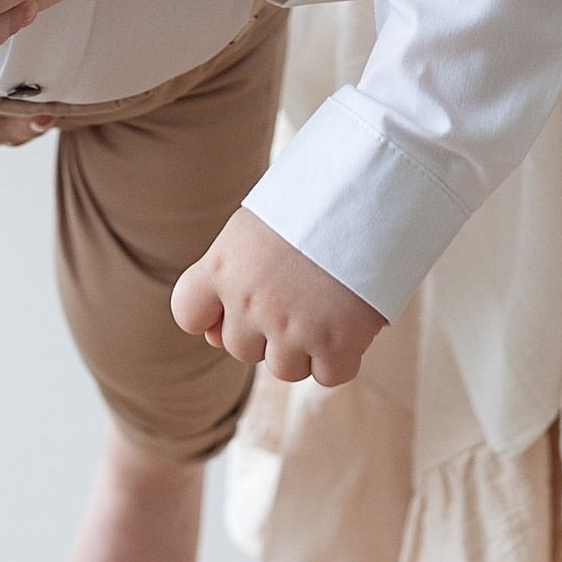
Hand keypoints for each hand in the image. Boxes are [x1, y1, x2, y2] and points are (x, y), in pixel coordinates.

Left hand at [171, 208, 385, 387]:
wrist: (373, 187)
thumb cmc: (316, 199)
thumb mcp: (256, 225)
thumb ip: (230, 277)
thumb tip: (213, 338)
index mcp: (223, 266)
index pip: (188, 313)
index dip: (211, 314)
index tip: (235, 302)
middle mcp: (249, 302)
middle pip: (241, 348)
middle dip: (266, 330)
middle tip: (298, 291)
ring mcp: (292, 327)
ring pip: (284, 368)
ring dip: (304, 346)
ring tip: (326, 302)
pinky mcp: (336, 343)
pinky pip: (329, 375)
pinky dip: (340, 357)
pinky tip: (350, 321)